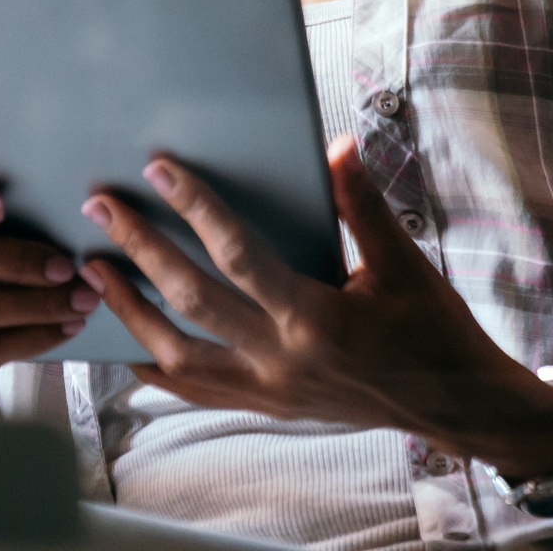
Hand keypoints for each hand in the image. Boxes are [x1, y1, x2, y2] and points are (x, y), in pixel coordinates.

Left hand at [79, 136, 552, 478]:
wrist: (458, 406)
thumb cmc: (433, 329)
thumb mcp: (404, 260)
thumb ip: (361, 202)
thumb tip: (335, 145)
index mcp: (315, 317)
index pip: (238, 256)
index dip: (194, 208)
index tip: (158, 168)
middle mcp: (282, 360)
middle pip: (191, 302)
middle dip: (138, 251)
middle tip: (99, 208)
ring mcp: (270, 391)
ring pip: (177, 358)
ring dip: (130, 311)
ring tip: (93, 271)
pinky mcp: (268, 407)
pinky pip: (196, 391)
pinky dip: (154, 365)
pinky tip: (127, 340)